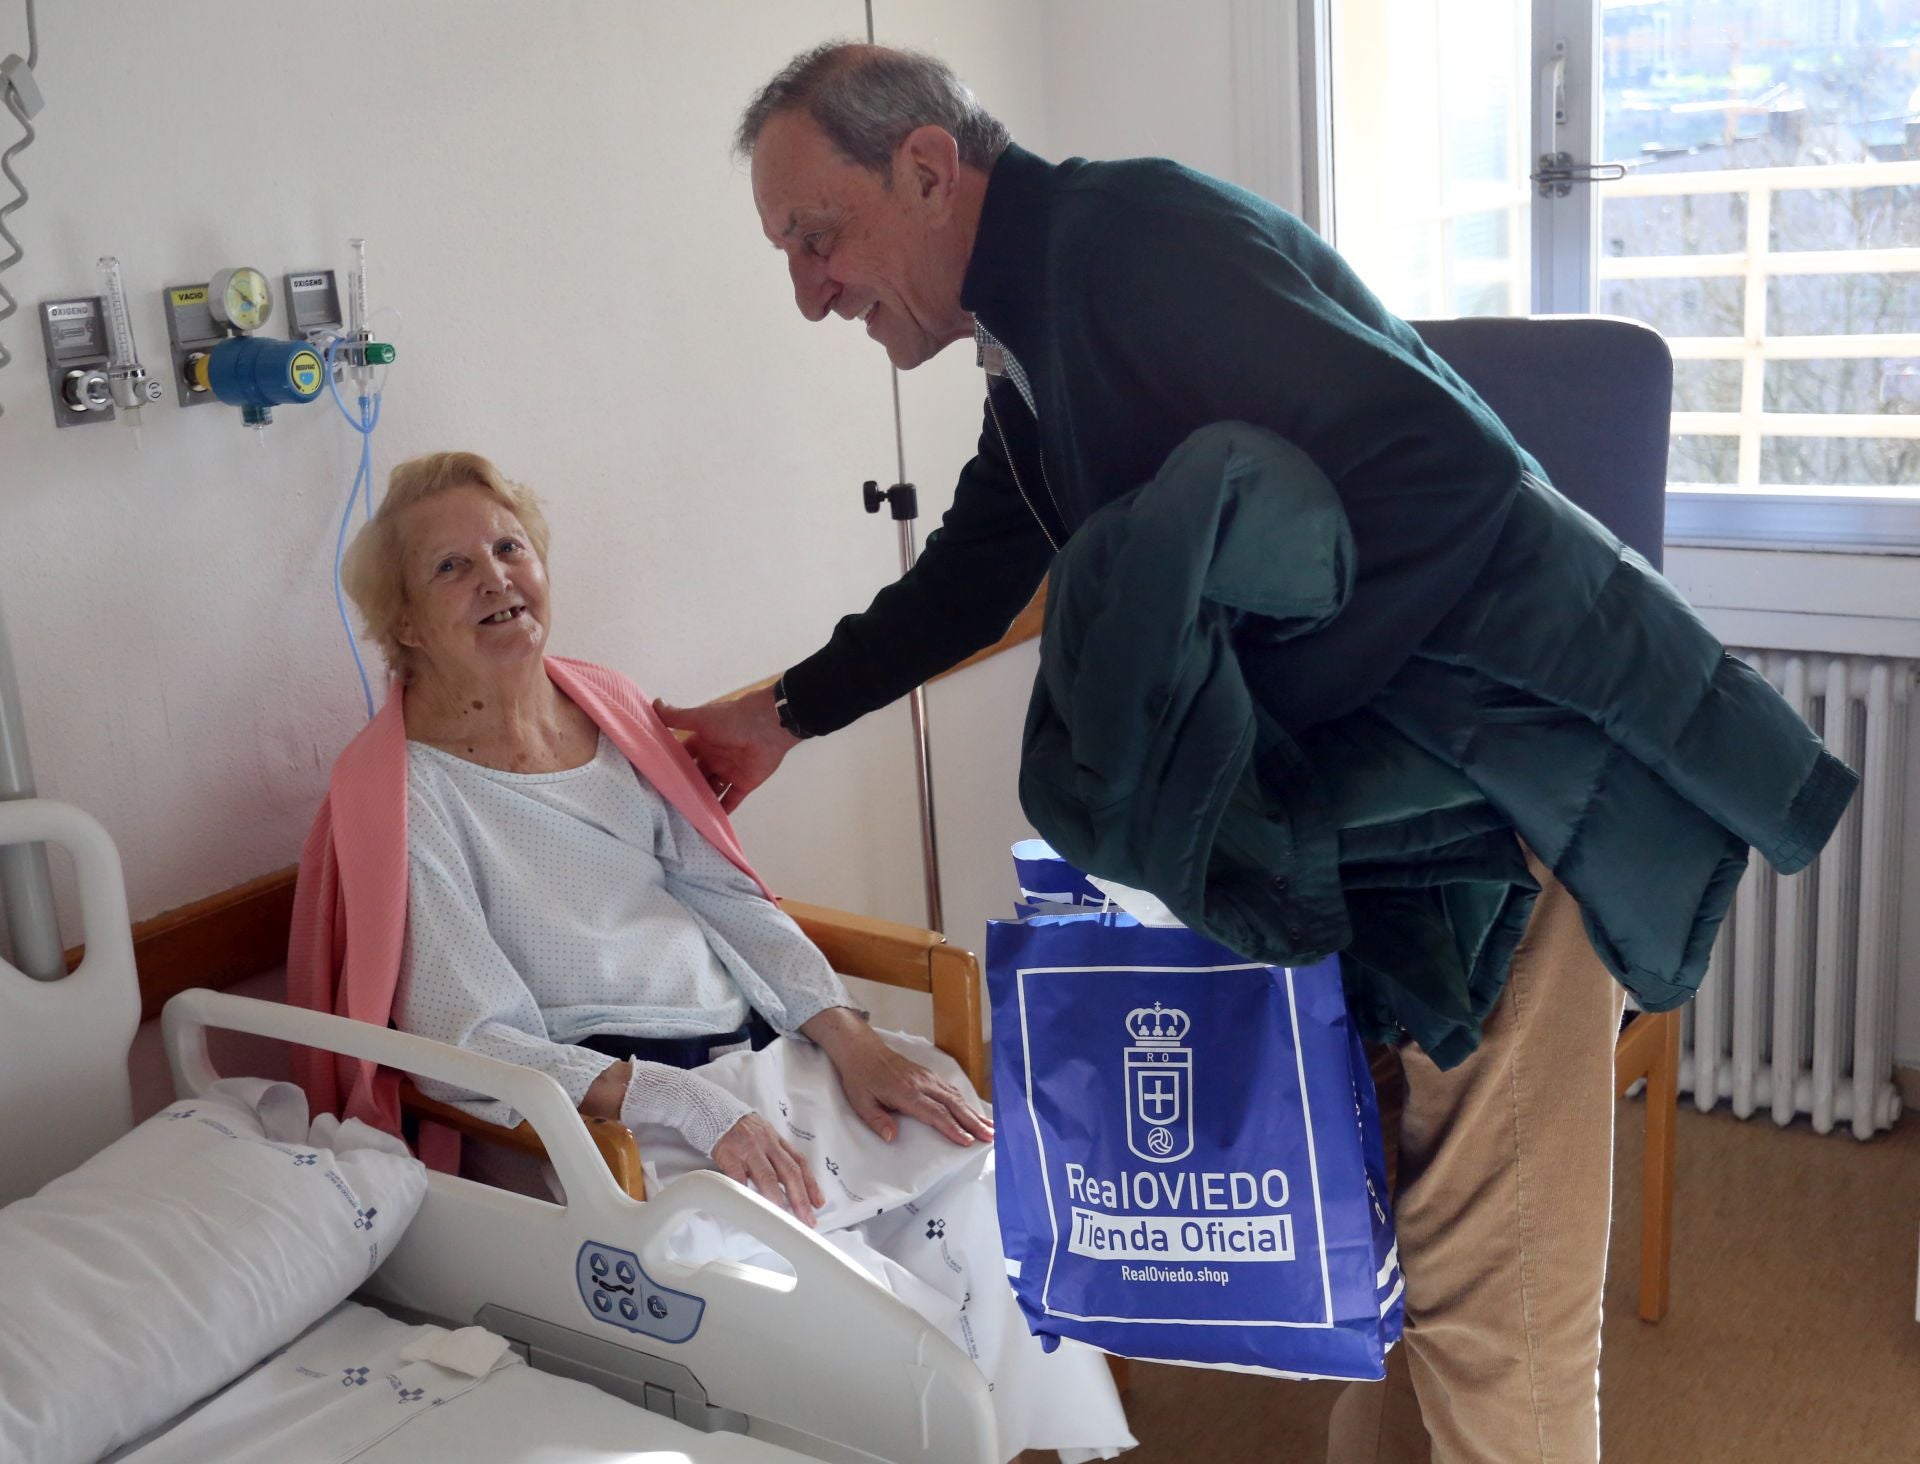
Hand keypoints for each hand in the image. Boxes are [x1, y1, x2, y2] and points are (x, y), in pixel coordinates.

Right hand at [655, 687, 796, 812]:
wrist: (769, 725)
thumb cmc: (732, 720)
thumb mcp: (701, 718)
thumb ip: (677, 716)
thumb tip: (653, 703)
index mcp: (702, 742)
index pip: (683, 758)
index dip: (671, 768)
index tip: (655, 783)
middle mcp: (713, 758)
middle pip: (696, 777)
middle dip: (685, 789)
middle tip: (666, 806)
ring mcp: (729, 772)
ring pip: (711, 790)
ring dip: (700, 802)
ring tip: (682, 818)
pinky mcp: (744, 784)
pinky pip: (731, 800)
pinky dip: (721, 811)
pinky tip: (707, 824)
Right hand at [711, 1112, 824, 1227]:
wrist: (719, 1114)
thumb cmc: (746, 1132)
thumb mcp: (767, 1139)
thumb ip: (778, 1159)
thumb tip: (793, 1187)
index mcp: (778, 1142)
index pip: (800, 1163)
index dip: (811, 1184)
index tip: (818, 1203)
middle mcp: (767, 1145)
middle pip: (789, 1172)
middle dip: (800, 1198)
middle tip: (807, 1218)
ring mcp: (749, 1150)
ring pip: (767, 1176)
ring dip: (777, 1198)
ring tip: (783, 1218)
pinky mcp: (730, 1155)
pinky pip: (738, 1176)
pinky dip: (745, 1191)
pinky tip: (750, 1205)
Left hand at [803, 1008, 994, 1147]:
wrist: (862, 1050)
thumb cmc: (860, 1078)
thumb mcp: (860, 1102)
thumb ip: (877, 1120)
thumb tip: (892, 1138)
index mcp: (906, 1093)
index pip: (935, 1113)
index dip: (952, 1128)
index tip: (967, 1141)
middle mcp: (922, 1084)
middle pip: (953, 1105)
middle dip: (973, 1122)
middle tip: (990, 1136)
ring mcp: (928, 1077)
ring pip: (956, 1096)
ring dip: (973, 1113)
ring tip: (990, 1127)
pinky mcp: (929, 1075)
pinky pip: (951, 1089)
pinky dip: (965, 1102)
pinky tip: (973, 1112)